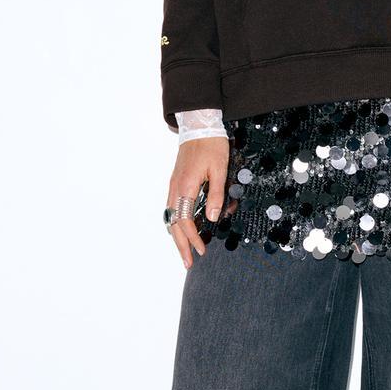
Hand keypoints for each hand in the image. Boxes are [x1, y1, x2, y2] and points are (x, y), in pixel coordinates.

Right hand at [168, 135, 227, 267]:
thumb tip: (211, 219)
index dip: (193, 239)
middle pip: (173, 224)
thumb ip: (215, 195)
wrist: (200, 125)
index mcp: (185, 186)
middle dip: (180, 245)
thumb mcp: (219, 170)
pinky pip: (173, 208)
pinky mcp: (176, 182)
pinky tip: (183, 229)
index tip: (202, 251)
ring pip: (171, 217)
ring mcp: (174, 185)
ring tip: (184, 251)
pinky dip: (177, 223)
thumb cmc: (212, 145)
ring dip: (177, 236)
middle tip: (188, 263)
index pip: (185, 221)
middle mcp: (175, 188)